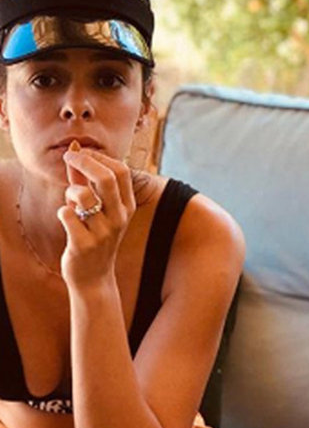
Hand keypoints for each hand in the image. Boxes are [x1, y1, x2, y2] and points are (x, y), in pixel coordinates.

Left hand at [57, 148, 135, 287]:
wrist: (93, 277)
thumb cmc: (93, 236)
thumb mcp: (96, 208)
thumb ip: (84, 179)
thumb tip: (75, 150)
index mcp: (127, 206)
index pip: (120, 171)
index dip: (99, 157)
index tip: (80, 153)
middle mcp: (120, 217)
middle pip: (107, 178)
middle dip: (84, 161)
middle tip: (68, 156)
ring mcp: (103, 232)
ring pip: (83, 195)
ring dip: (70, 191)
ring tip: (69, 201)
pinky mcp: (84, 245)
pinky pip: (67, 215)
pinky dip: (62, 211)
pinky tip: (66, 218)